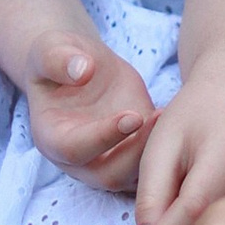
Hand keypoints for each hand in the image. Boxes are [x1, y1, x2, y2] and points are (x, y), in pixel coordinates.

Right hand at [22, 33, 158, 190]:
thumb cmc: (58, 57)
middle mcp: (78, 159)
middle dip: (136, 152)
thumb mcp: (50, 48)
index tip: (133, 117)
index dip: (103, 136)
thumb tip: (82, 71)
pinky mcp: (131, 149)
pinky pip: (149, 163)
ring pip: (133, 175)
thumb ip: (57, 59)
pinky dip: (164, 147)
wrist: (77, 65)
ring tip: (168, 114)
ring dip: (153, 151)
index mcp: (52, 137)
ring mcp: (106, 158)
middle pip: (108, 174)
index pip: (75, 150)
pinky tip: (174, 116)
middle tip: (158, 118)